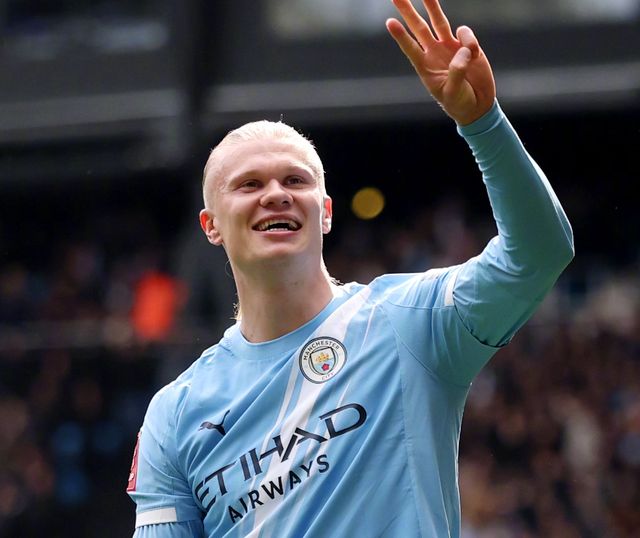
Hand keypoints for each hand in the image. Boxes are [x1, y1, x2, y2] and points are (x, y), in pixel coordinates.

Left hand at [386, 0, 495, 124]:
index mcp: (425, 67)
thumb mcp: (453, 92)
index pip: (410, 48)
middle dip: (408, 12)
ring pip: (438, 21)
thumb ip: (457, 71)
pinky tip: (474, 56)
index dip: (400, 36)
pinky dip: (469, 40)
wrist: (477, 105)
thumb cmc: (459, 103)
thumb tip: (463, 50)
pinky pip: (464, 33)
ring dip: (432, 6)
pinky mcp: (467, 45)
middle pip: (419, 28)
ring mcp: (449, 47)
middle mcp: (434, 53)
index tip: (389, 22)